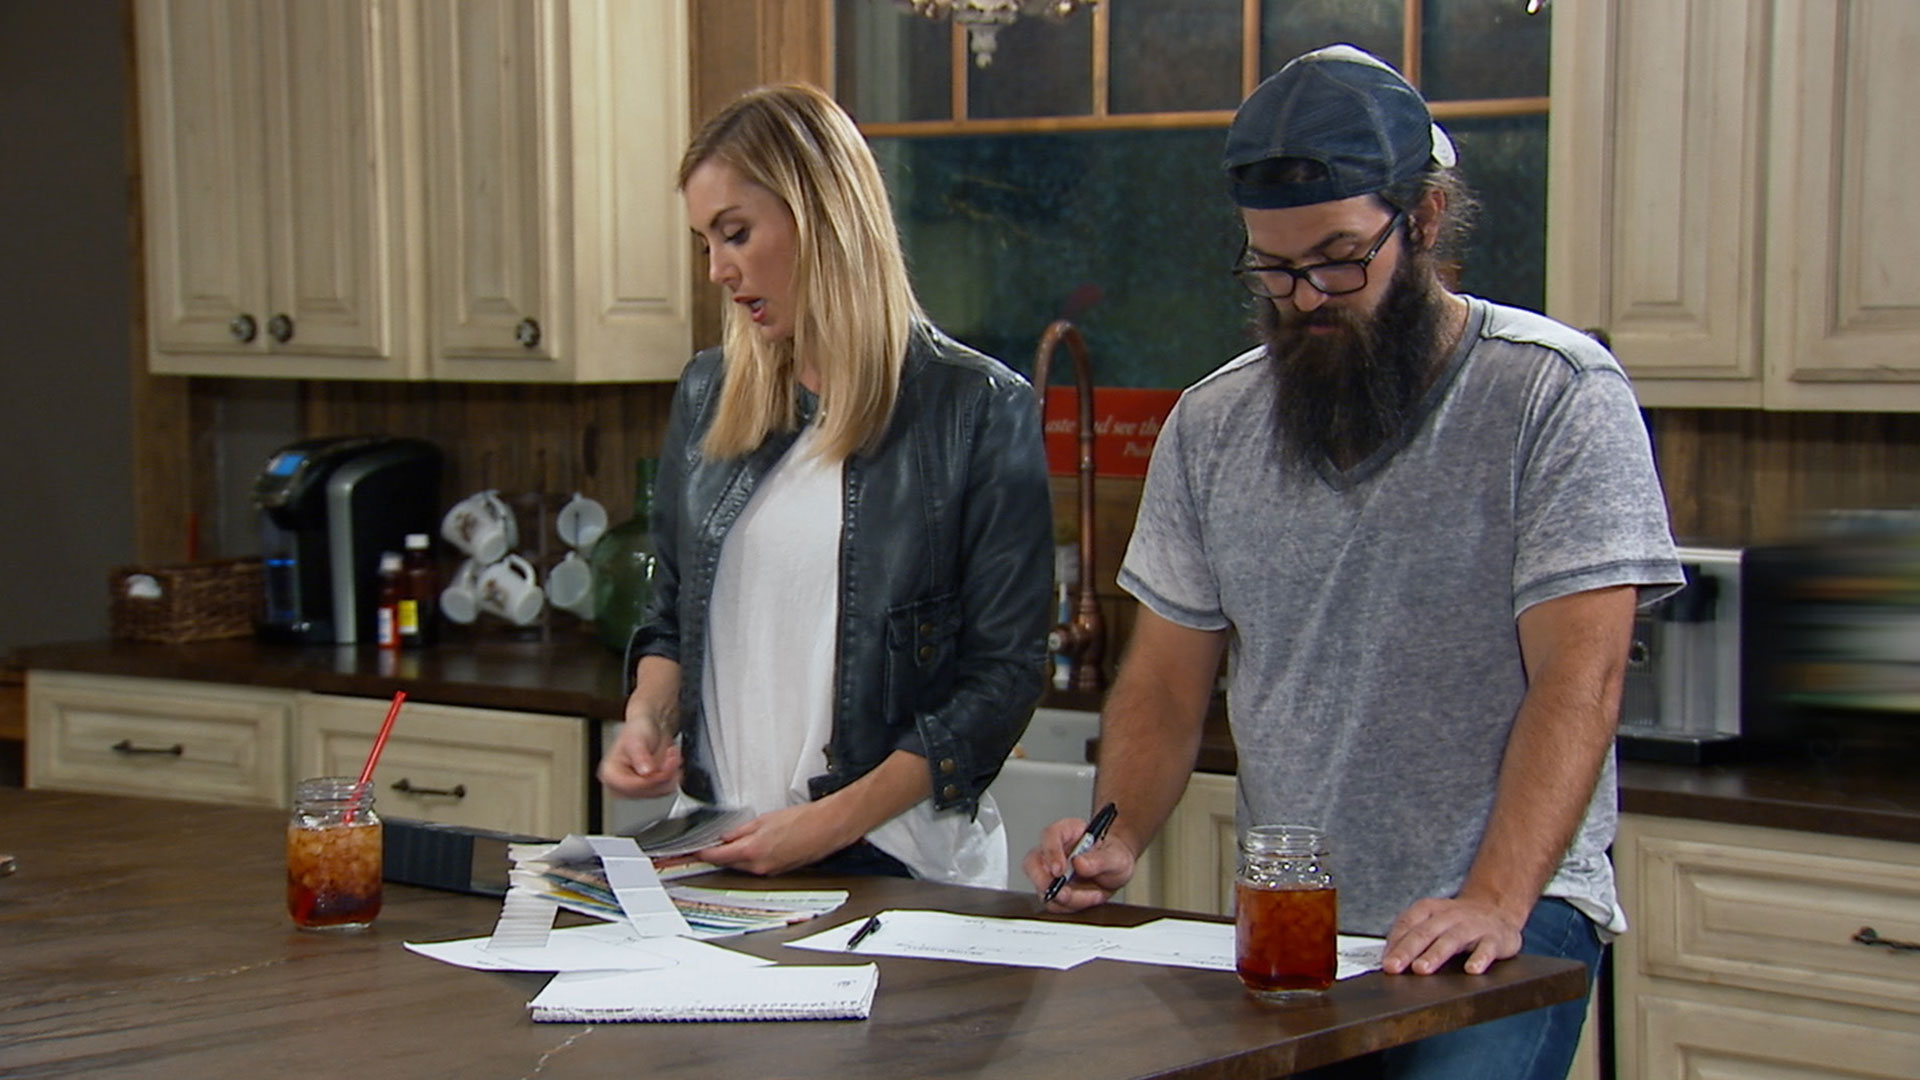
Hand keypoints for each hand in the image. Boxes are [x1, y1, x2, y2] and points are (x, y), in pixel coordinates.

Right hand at [596, 697, 682, 798]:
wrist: (650, 727)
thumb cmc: (638, 730)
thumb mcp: (637, 739)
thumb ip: (640, 756)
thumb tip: (645, 772)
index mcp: (610, 774)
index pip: (633, 787)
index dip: (652, 778)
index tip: (665, 764)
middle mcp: (621, 786)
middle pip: (648, 791)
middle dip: (664, 773)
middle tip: (671, 755)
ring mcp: (636, 789)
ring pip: (660, 791)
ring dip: (671, 773)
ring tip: (671, 755)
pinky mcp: (650, 789)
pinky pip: (667, 789)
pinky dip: (674, 776)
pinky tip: (671, 762)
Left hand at [698, 802, 849, 875]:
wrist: (828, 828)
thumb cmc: (804, 821)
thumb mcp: (765, 819)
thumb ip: (741, 830)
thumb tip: (726, 836)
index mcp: (752, 851)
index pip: (717, 856)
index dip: (702, 853)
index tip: (693, 850)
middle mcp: (758, 866)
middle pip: (728, 863)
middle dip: (718, 854)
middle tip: (709, 844)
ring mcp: (769, 871)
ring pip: (741, 866)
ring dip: (734, 856)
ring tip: (734, 841)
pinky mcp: (778, 871)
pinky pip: (756, 866)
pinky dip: (750, 858)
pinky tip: (755, 846)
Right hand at [1023, 816, 1133, 911]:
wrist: (1115, 872)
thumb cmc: (1113, 856)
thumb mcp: (1117, 857)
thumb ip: (1101, 859)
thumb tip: (1080, 864)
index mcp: (1068, 831)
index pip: (1050, 835)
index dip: (1051, 853)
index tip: (1059, 870)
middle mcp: (1054, 850)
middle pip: (1032, 862)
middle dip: (1045, 882)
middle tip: (1065, 893)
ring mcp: (1051, 871)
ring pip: (1040, 886)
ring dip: (1063, 899)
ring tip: (1090, 896)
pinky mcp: (1054, 889)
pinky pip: (1052, 902)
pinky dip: (1069, 906)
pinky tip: (1087, 898)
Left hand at [1381, 896, 1526, 975]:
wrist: (1496, 910)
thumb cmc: (1457, 921)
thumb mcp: (1432, 921)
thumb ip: (1410, 936)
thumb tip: (1387, 960)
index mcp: (1430, 910)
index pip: (1408, 923)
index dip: (1394, 943)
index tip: (1385, 962)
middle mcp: (1450, 916)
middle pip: (1425, 932)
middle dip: (1407, 950)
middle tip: (1393, 967)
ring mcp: (1473, 926)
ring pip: (1452, 939)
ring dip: (1435, 954)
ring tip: (1421, 969)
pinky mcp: (1495, 939)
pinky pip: (1487, 948)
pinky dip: (1480, 958)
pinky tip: (1472, 970)